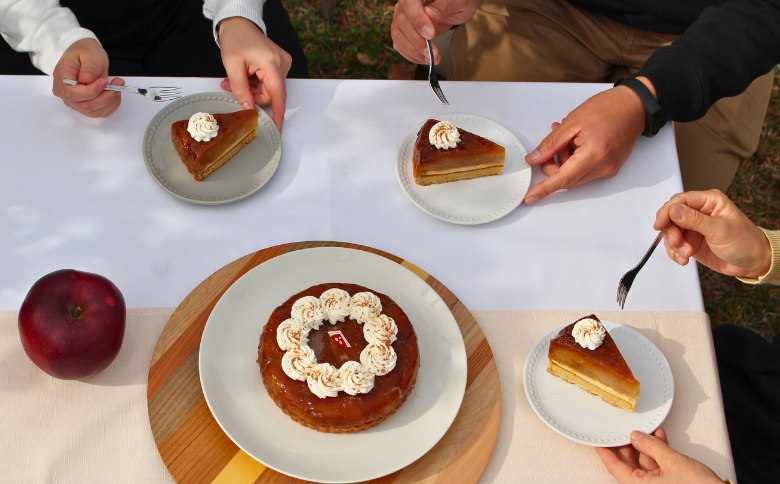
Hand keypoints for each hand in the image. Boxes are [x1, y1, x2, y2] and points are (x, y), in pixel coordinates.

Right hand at [52, 38, 124, 117]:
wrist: (85, 56)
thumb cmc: (85, 52)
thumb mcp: (89, 53)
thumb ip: (89, 67)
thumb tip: (87, 79)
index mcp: (61, 78)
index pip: (72, 94)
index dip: (91, 91)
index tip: (104, 81)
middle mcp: (64, 93)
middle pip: (85, 105)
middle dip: (105, 96)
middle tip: (118, 82)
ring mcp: (74, 102)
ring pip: (94, 112)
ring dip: (111, 101)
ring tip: (118, 85)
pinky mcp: (85, 106)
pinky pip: (100, 112)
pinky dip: (111, 105)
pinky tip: (115, 93)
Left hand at [218, 17, 291, 131]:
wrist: (239, 24)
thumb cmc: (236, 39)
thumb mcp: (232, 66)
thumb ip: (240, 89)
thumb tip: (248, 108)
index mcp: (272, 63)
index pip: (278, 95)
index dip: (278, 114)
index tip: (277, 128)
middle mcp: (282, 64)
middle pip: (270, 94)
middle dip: (252, 95)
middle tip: (231, 87)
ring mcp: (283, 64)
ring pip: (268, 90)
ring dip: (251, 89)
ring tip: (235, 78)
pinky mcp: (280, 64)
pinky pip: (268, 83)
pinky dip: (255, 83)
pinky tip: (245, 74)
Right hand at [391, 0, 477, 63]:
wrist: (454, 7)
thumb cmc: (456, 1)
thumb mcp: (457, 2)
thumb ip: (444, 6)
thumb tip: (431, 14)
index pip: (410, 3)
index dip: (417, 20)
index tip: (430, 34)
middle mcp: (406, 3)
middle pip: (402, 22)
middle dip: (417, 41)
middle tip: (432, 53)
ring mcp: (402, 17)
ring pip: (398, 35)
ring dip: (413, 51)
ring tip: (430, 59)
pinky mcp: (403, 30)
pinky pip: (400, 43)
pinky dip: (410, 54)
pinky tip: (423, 59)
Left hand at [523, 79, 653, 204]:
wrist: (634, 105)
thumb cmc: (607, 108)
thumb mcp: (572, 122)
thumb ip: (551, 144)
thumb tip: (534, 159)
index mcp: (593, 155)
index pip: (563, 179)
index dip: (544, 189)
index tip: (530, 198)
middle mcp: (603, 167)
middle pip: (567, 179)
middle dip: (553, 165)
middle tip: (552, 145)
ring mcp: (609, 169)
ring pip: (575, 176)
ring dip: (565, 160)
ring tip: (568, 137)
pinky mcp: (611, 167)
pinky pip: (586, 171)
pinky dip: (576, 160)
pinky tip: (577, 142)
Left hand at [596, 429, 724, 483]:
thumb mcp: (672, 462)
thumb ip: (652, 447)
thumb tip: (636, 437)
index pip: (615, 467)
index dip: (606, 452)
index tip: (598, 441)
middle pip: (629, 463)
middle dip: (628, 445)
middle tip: (623, 429)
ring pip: (645, 462)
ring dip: (647, 445)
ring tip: (646, 429)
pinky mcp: (671, 481)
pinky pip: (659, 464)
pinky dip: (659, 450)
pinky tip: (660, 436)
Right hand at [653, 190, 771, 277]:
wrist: (753, 263)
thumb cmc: (745, 242)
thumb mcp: (720, 230)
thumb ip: (695, 220)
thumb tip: (674, 210)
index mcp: (709, 201)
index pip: (680, 200)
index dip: (667, 211)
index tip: (659, 225)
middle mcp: (699, 212)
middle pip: (672, 217)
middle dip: (672, 233)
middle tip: (679, 244)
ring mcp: (694, 227)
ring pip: (671, 232)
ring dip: (674, 245)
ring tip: (686, 254)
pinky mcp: (691, 241)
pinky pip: (675, 245)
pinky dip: (676, 253)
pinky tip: (684, 259)